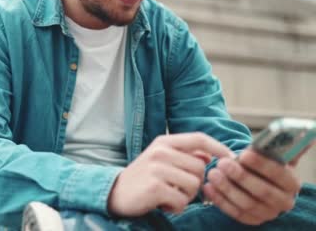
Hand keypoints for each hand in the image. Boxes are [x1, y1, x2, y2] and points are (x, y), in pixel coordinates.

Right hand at [108, 133, 234, 216]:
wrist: (115, 193)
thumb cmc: (143, 177)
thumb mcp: (161, 160)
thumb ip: (184, 155)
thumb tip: (209, 155)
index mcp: (163, 142)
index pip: (198, 138)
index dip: (218, 147)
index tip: (231, 157)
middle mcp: (160, 152)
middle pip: (201, 168)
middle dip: (195, 182)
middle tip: (177, 188)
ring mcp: (157, 169)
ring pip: (194, 185)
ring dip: (186, 196)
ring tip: (168, 195)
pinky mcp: (155, 187)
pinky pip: (182, 201)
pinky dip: (175, 207)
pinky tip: (162, 203)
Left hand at [202, 144, 311, 225]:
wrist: (258, 181)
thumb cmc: (264, 164)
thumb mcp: (275, 155)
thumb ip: (283, 145)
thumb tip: (304, 133)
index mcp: (291, 183)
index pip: (279, 174)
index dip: (261, 164)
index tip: (243, 154)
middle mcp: (283, 201)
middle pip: (262, 191)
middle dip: (241, 176)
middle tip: (222, 163)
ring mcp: (267, 213)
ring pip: (246, 203)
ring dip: (227, 188)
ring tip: (212, 173)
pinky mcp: (251, 219)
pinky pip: (234, 213)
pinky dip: (220, 200)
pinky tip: (208, 187)